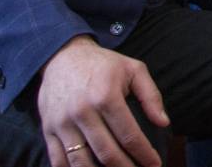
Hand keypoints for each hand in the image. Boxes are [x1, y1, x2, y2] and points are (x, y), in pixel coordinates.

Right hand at [38, 36, 168, 166]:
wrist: (63, 56)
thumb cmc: (103, 64)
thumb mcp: (134, 69)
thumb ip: (151, 95)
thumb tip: (163, 122)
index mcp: (106, 96)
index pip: (129, 135)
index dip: (144, 154)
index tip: (155, 164)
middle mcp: (83, 112)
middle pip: (107, 153)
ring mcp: (62, 123)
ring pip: (81, 162)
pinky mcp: (48, 130)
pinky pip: (58, 160)